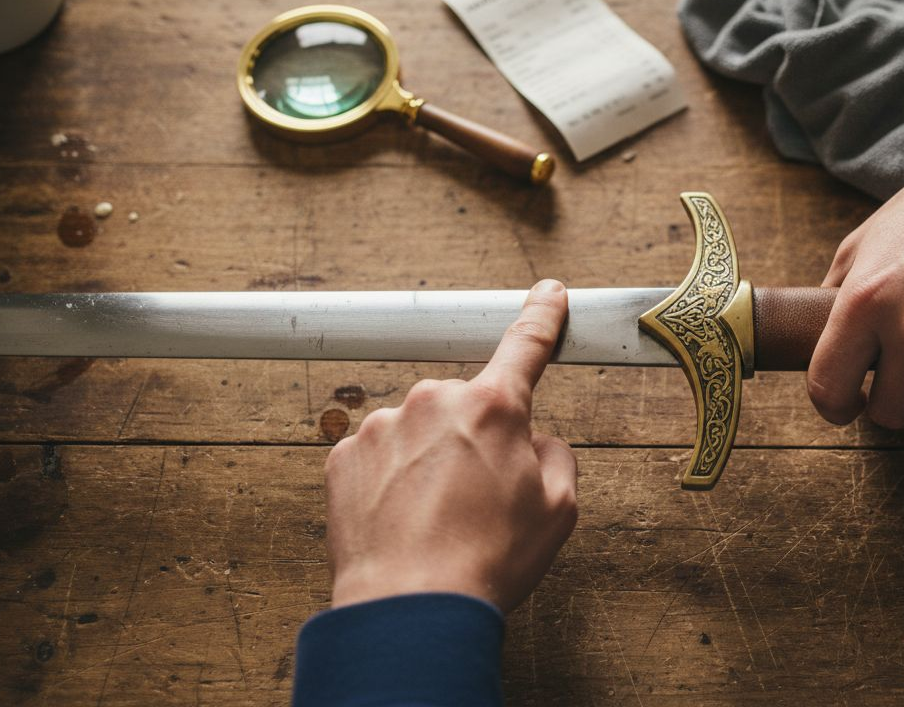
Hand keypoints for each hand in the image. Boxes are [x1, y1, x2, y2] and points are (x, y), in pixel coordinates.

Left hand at [323, 279, 577, 612]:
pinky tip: (404, 522)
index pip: (526, 345)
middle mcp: (434, 401)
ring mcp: (383, 426)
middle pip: (468, 407)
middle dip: (477, 440)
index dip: (542, 316)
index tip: (548, 294)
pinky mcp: (344, 455)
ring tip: (437, 522)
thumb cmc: (486, 563)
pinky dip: (393, 481)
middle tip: (482, 499)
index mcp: (494, 408)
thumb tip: (534, 442)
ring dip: (431, 463)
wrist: (408, 609)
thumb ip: (556, 456)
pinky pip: (381, 456)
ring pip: (421, 432)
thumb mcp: (559, 510)